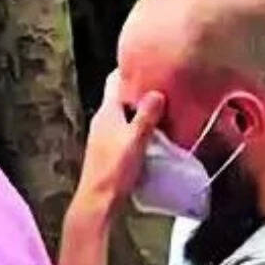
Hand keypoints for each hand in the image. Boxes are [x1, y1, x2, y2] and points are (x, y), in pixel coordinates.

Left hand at [72, 71, 164, 218]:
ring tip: (166, 107)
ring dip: (142, 109)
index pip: (115, 81)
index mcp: (107, 112)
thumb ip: (147, 116)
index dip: (130, 70)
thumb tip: (157, 92)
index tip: (150, 64)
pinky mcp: (110, 149)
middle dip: (141, 89)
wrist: (98, 200)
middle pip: (122, 96)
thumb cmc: (115, 169)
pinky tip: (156, 132)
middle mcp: (103, 120)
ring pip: (125, 113)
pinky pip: (127, 128)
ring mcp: (105, 135)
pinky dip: (140, 125)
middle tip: (165, 85)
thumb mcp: (136, 139)